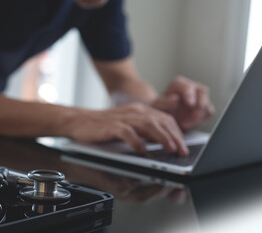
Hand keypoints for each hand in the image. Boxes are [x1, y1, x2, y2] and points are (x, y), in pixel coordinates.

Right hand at [64, 103, 188, 155]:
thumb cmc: (103, 126)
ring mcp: (122, 118)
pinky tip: (142, 150)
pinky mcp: (110, 125)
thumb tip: (164, 141)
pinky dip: (136, 141)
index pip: (165, 119)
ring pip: (148, 124)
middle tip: (182, 151)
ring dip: (161, 137)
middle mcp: (134, 111)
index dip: (177, 133)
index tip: (184, 147)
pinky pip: (126, 132)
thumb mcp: (128, 125)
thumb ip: (145, 131)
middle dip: (174, 137)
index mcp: (140, 111)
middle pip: (160, 121)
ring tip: (170, 149)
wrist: (78, 121)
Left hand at [152, 76, 213, 130]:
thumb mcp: (158, 105)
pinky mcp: (203, 109)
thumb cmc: (159, 109)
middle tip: (195, 115)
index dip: (190, 94)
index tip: (190, 104)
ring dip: (200, 115)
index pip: (188, 86)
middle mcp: (191, 88)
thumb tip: (176, 99)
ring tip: (186, 124)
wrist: (162, 117)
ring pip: (207, 104)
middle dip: (201, 103)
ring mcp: (199, 98)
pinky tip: (189, 125)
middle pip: (203, 92)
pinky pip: (208, 113)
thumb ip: (165, 102)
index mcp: (179, 83)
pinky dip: (201, 120)